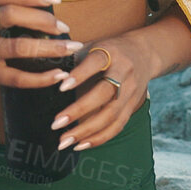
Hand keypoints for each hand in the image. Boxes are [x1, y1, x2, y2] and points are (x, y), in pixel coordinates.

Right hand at [0, 0, 82, 95]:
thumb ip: (1, 7)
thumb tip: (46, 3)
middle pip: (12, 15)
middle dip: (43, 19)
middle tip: (64, 27)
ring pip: (19, 47)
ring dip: (50, 48)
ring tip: (71, 47)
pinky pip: (17, 77)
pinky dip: (41, 77)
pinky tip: (58, 75)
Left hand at [50, 37, 158, 151]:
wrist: (144, 53)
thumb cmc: (109, 50)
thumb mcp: (94, 44)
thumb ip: (72, 57)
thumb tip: (46, 73)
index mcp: (111, 52)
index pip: (96, 62)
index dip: (80, 75)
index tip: (61, 87)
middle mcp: (124, 71)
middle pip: (105, 93)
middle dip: (79, 110)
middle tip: (56, 124)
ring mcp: (131, 91)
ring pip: (112, 114)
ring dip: (87, 131)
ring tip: (64, 141)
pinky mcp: (132, 106)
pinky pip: (117, 125)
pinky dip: (99, 138)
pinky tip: (80, 145)